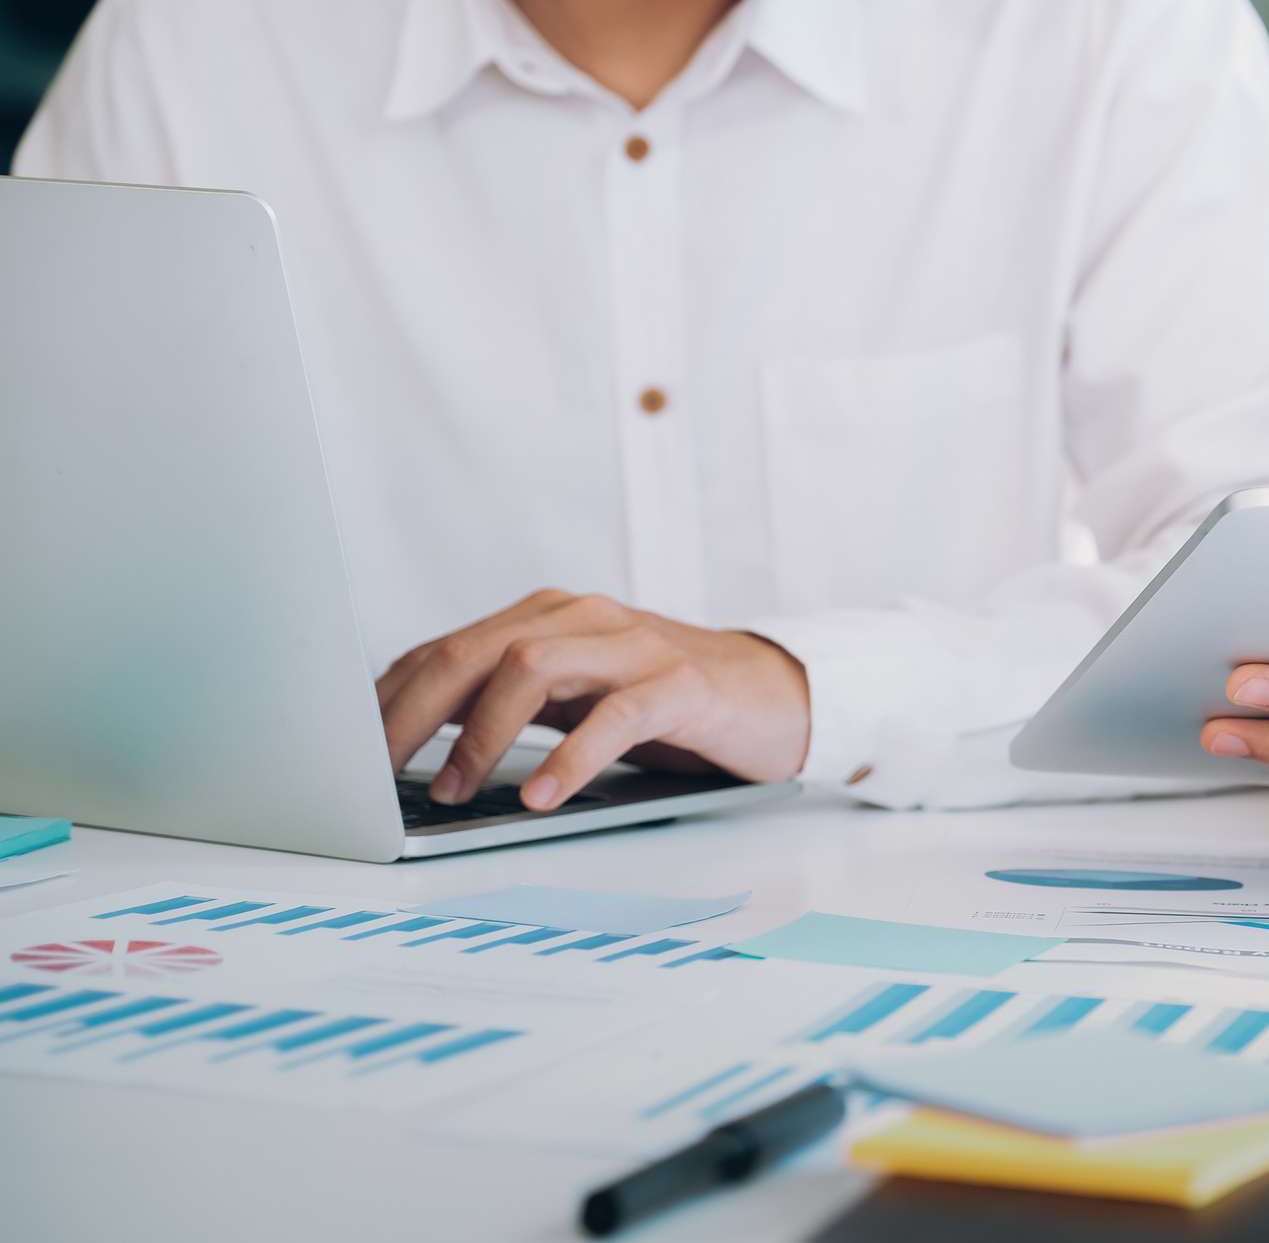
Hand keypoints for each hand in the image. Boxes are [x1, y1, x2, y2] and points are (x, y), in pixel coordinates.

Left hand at [374, 590, 809, 810]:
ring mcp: (633, 646)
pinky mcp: (680, 685)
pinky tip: (541, 795)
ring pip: (531, 667)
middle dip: (412, 712)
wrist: (776, 696)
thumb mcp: (577, 698)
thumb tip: (418, 750)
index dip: (389, 700)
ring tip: (457, 790)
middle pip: (474, 651)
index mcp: (548, 619)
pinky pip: (614, 715)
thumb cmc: (666, 704)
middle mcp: (583, 618)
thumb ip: (512, 705)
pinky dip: (569, 758)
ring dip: (481, 733)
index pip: (445, 650)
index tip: (346, 754)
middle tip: (376, 772)